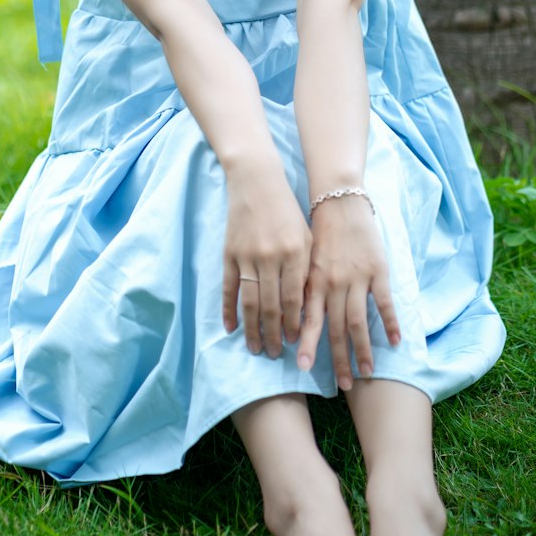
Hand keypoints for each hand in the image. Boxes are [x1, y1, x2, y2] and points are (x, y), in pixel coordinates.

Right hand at [221, 165, 311, 357]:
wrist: (257, 181)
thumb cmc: (287, 211)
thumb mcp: (306, 236)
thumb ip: (307, 269)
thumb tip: (306, 306)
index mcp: (295, 252)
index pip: (294, 298)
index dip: (294, 323)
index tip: (295, 342)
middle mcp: (271, 256)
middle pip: (271, 306)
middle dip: (274, 334)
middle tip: (275, 354)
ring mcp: (247, 255)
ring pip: (249, 302)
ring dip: (252, 329)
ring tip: (256, 348)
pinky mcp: (229, 253)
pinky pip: (229, 287)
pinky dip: (228, 310)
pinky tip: (230, 328)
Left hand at [296, 195, 400, 388]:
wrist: (339, 202)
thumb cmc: (319, 233)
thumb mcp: (305, 260)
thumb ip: (305, 290)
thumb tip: (296, 321)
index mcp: (313, 282)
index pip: (310, 321)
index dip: (308, 346)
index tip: (304, 369)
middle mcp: (333, 284)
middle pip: (337, 329)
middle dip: (340, 359)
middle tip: (346, 384)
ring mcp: (357, 278)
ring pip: (359, 321)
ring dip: (364, 350)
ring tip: (368, 372)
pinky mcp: (378, 270)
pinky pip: (384, 302)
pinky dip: (391, 323)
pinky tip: (395, 341)